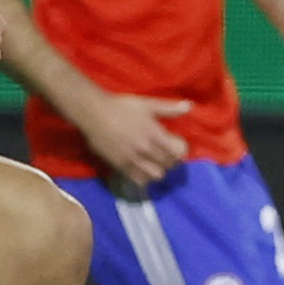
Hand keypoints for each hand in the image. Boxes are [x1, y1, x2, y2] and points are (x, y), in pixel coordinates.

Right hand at [78, 92, 193, 187]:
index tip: (176, 148)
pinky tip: (142, 170)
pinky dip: (144, 177)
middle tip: (165, 156)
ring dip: (158, 171)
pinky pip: (139, 179)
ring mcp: (133, 159)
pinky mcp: (121, 166)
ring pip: (155, 175)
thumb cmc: (122, 107)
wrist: (94, 114)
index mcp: (155, 134)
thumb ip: (169, 108)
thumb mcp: (148, 104)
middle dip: (170, 162)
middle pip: (168, 166)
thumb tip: (189, 106)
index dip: (180, 153)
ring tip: (154, 164)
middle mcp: (146, 149)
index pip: (177, 153)